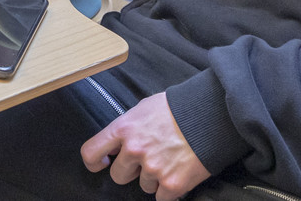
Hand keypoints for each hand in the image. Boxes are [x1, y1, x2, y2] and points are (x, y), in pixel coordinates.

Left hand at [80, 93, 208, 200]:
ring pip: (143, 186)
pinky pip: (161, 198)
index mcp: (123, 129)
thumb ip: (127, 128)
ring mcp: (153, 168)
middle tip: (147, 160)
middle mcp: (134, 150)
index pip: (91, 152)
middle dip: (131, 171)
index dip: (94, 162)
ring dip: (154, 178)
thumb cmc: (177, 108)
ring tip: (169, 160)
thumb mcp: (143, 109)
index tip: (101, 164)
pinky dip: (169, 189)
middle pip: (118, 176)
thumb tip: (116, 144)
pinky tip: (177, 172)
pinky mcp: (172, 184)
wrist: (209, 116)